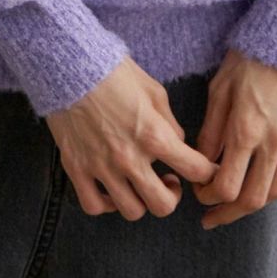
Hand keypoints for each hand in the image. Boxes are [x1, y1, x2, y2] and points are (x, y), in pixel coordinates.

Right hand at [45, 55, 219, 220]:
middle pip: (163, 205)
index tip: (204, 172)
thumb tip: (177, 144)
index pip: (194, 169)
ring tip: (140, 183)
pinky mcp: (77, 169)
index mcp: (153, 135)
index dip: (206, 173)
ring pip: (132, 211)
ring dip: (141, 200)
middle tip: (169, 181)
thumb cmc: (115, 73)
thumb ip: (170, 122)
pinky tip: (112, 189)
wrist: (71, 66)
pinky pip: (95, 206)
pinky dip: (107, 204)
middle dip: (172, 196)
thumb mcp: (153, 90)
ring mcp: (102, 167)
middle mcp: (129, 158)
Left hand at [189, 46, 276, 229]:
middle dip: (228, 213)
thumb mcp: (220, 88)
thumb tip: (201, 163)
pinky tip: (267, 182)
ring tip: (237, 202)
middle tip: (212, 216)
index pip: (227, 186)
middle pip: (253, 199)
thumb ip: (211, 130)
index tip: (199, 192)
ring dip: (255, 202)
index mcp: (246, 129)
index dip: (209, 197)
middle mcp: (274, 140)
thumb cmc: (249, 57)